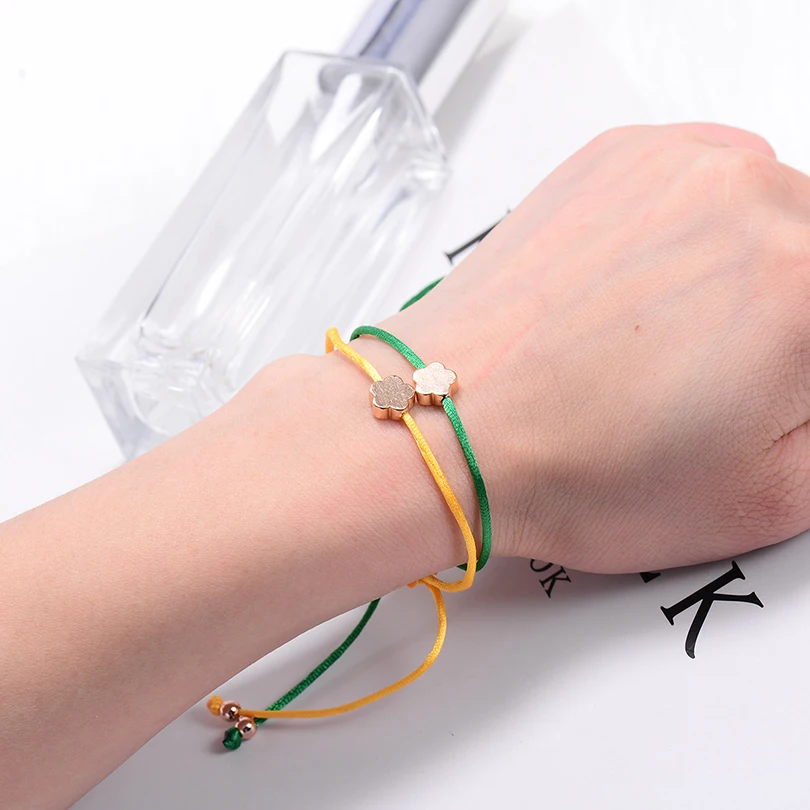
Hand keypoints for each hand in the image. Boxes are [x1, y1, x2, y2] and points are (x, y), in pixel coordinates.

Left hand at [364, 123, 809, 572]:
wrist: (449, 422)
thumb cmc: (569, 463)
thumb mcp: (765, 497)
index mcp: (806, 285)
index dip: (799, 368)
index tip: (774, 385)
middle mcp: (748, 198)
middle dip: (790, 317)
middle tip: (723, 372)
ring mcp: (675, 164)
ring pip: (767, 210)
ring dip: (746, 266)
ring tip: (669, 335)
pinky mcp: (616, 157)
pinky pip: (702, 176)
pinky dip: (693, 225)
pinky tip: (641, 289)